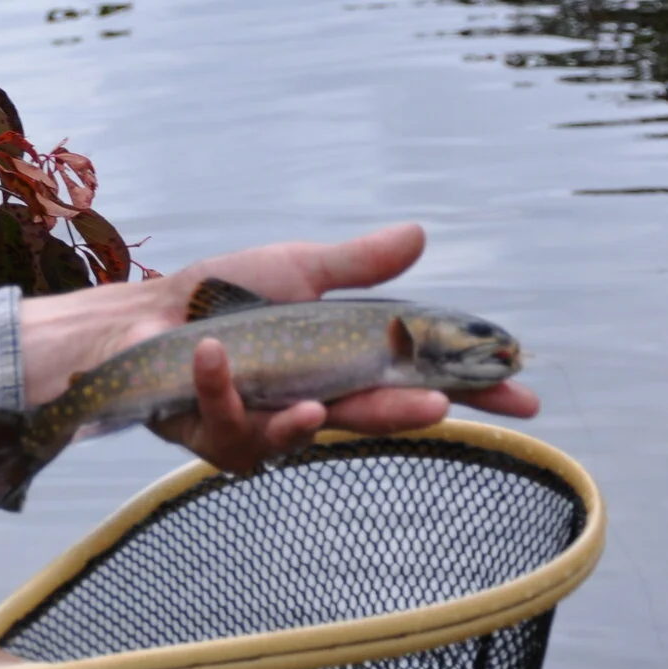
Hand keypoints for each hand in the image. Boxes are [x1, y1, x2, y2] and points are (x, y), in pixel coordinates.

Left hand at [16, 222, 540, 474]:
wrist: (141, 315)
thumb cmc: (219, 296)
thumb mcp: (298, 271)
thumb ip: (358, 266)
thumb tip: (420, 234)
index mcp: (344, 365)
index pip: (421, 380)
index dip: (474, 392)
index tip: (526, 398)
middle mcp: (314, 402)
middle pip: (375, 414)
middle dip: (409, 414)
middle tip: (442, 409)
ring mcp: (267, 424)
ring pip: (301, 434)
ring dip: (314, 422)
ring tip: (322, 409)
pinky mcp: (215, 435)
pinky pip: (228, 420)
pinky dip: (221, 387)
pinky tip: (212, 355)